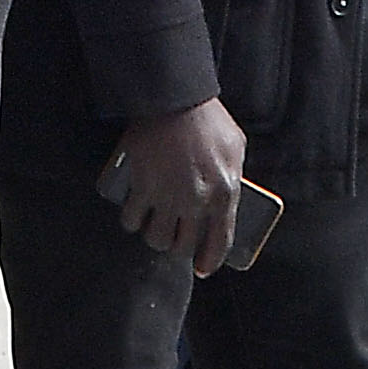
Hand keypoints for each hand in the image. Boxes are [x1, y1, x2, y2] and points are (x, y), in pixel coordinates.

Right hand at [115, 97, 253, 270]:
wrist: (174, 99)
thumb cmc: (208, 119)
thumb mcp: (236, 148)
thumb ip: (233, 177)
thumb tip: (227, 196)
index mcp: (225, 194)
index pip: (219, 243)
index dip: (210, 260)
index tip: (203, 269)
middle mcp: (196, 203)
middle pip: (183, 247)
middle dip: (178, 248)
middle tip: (174, 239)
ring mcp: (167, 197)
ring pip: (155, 239)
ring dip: (154, 237)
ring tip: (154, 226)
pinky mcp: (140, 187)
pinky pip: (131, 220)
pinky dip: (131, 221)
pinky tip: (134, 214)